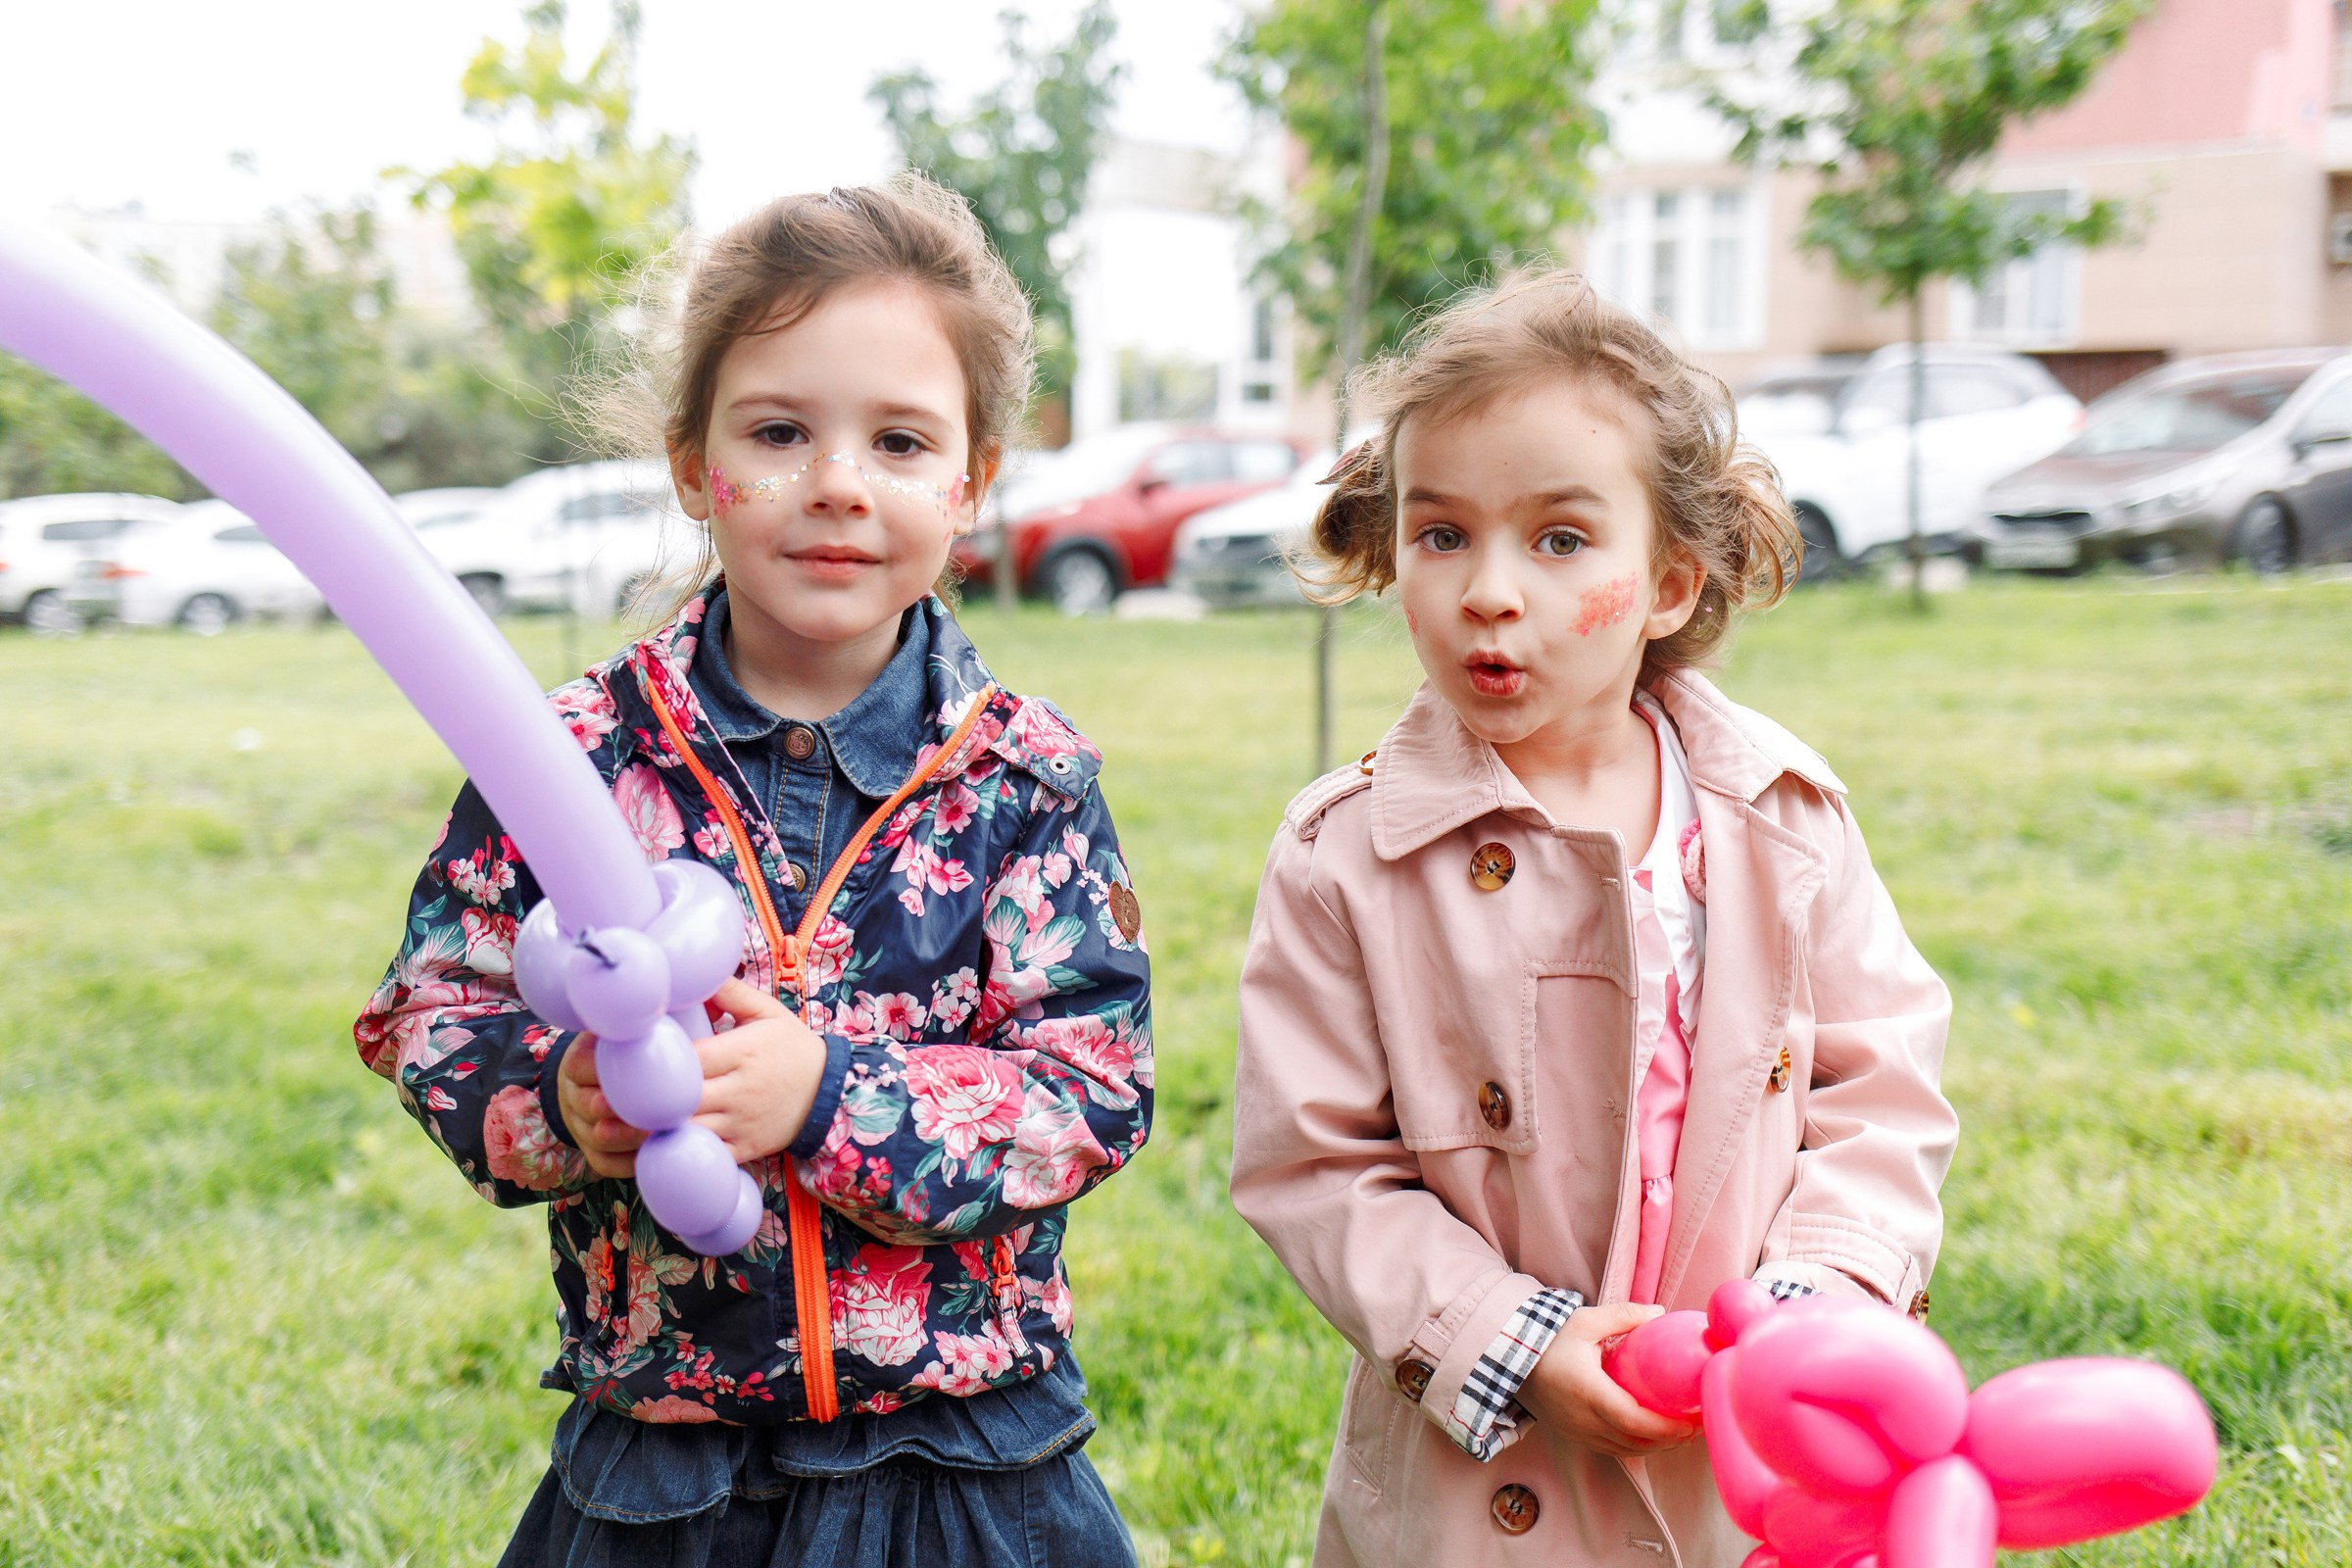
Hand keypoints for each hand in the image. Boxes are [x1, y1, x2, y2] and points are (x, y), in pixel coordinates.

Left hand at [555, 979, 829, 1175]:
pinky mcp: (743, 1150)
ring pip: (688, 1133)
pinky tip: (643, 1153)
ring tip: (607, 1129)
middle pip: (682, 1100)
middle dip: (640, 1103)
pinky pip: (704, 1157)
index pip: (691, 1059)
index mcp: (742, 1052)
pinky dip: (674, 1157)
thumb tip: (687, 971)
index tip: (618, 1062)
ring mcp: (741, 1124)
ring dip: (647, 1134)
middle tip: (595, 1100)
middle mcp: (740, 1090)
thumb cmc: (793, 1047)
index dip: (655, 1064)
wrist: (831, 1094)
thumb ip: (729, 992)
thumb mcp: (768, 1012)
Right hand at [557, 1033, 647, 1179]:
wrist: (596, 1084)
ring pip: (596, 1139)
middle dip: (615, 1110)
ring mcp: (579, 1127)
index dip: (601, 1070)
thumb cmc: (624, 1051)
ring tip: (656, 1134)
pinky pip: (606, 1163)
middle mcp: (572, 1095)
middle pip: (586, 1106)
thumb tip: (663, 1004)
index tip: (631, 1071)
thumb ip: (632, 1024)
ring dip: (626, 1139)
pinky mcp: (593, 1153)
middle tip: (647, 1110)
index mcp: (577, 1061)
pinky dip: (629, 1163)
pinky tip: (655, 1156)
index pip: (580, 1065)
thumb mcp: (619, 1032)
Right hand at [1516, 1301, 1702, 1457]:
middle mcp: (1584, 1420)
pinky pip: (1613, 1449)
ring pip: (1626, 1451)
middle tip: (1697, 1428)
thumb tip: (1660, 1314)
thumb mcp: (1584, 1320)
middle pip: (1637, 1443)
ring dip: (1657, 1447)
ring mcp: (1578, 1432)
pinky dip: (1638, 1448)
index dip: (1668, 1428)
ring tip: (1682, 1434)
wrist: (1512, 1362)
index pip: (1635, 1422)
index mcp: (1589, 1392)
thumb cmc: (1549, 1341)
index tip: (1693, 1421)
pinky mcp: (1576, 1436)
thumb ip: (1623, 1315)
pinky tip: (1654, 1438)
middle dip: (1671, 1440)